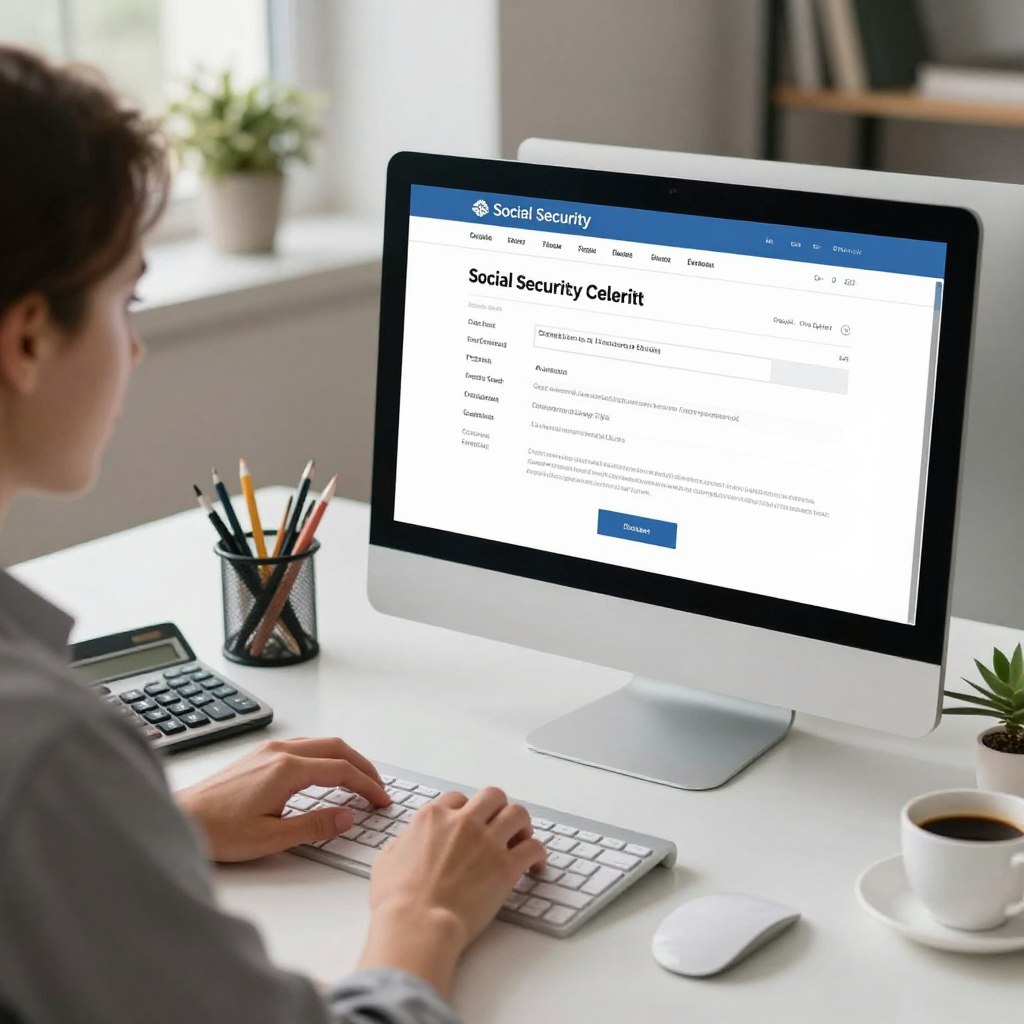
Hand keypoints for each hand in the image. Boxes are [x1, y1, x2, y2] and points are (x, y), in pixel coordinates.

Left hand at [175, 736, 389, 862]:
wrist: (180, 817)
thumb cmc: (217, 831)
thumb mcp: (271, 837)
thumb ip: (315, 825)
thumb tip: (347, 817)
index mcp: (287, 770)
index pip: (341, 770)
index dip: (367, 785)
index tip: (381, 800)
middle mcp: (280, 751)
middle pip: (337, 748)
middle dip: (363, 767)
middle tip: (378, 788)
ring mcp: (268, 749)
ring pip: (321, 743)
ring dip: (345, 758)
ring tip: (358, 780)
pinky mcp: (259, 754)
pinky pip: (304, 745)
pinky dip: (325, 756)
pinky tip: (326, 772)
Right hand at [358, 787, 545, 997]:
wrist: (417, 925)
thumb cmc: (397, 901)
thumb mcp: (386, 861)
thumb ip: (400, 844)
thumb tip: (405, 843)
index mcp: (433, 817)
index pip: (457, 798)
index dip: (466, 810)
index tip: (471, 822)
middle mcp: (463, 822)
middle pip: (493, 796)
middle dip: (498, 808)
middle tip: (501, 825)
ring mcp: (487, 842)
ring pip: (518, 814)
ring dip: (522, 825)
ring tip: (522, 839)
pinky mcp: (505, 866)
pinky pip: (533, 848)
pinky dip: (538, 854)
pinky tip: (536, 865)